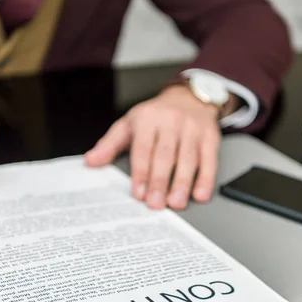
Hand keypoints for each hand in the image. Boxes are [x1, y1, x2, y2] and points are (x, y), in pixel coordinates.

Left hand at [85, 85, 221, 209]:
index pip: (143, 148)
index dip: (141, 172)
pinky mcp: (210, 137)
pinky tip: (200, 195)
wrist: (189, 97)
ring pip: (188, 159)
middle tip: (156, 204)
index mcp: (147, 119)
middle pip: (166, 155)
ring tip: (176, 203)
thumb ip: (110, 145)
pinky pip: (209, 160)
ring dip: (183, 183)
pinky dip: (206, 179)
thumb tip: (91, 162)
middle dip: (160, 181)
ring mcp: (193, 129)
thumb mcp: (129, 124)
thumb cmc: (156, 116)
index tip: (139, 193)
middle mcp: (171, 122)